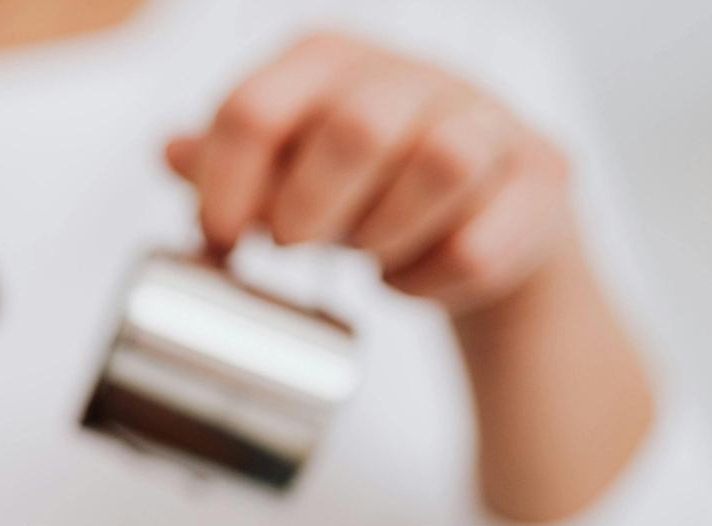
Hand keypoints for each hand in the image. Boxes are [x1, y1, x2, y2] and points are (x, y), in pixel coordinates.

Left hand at [165, 32, 573, 314]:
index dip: (223, 186)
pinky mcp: (541, 176)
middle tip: (296, 244)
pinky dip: (433, 278)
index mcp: (330, 61)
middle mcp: (413, 74)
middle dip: (311, 209)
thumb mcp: (282, 172)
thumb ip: (223, 163)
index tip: (218, 239)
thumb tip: (169, 153)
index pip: (256, 106)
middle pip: (357, 128)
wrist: (481, 219)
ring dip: (385, 235)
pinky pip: (483, 241)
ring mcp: (487, 118)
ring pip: (442, 165)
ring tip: (367, 251)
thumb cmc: (365, 189)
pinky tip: (415, 275)